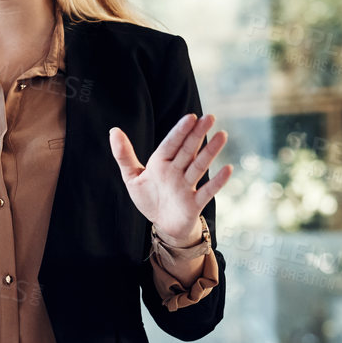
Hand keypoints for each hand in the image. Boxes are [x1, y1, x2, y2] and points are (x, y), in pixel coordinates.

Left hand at [109, 113, 232, 243]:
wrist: (163, 225)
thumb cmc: (149, 198)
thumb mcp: (132, 177)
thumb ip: (124, 155)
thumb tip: (114, 131)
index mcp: (160, 163)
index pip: (171, 144)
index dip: (180, 132)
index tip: (191, 117)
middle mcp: (176, 172)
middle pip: (188, 150)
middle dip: (198, 135)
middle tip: (209, 117)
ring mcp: (187, 186)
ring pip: (200, 166)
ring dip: (210, 152)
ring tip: (222, 135)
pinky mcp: (194, 203)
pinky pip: (207, 191)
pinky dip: (218, 181)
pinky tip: (228, 169)